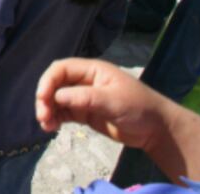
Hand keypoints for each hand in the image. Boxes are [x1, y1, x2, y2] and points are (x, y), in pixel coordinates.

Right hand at [36, 58, 167, 150]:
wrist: (157, 130)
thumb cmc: (139, 108)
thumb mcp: (113, 101)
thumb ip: (85, 97)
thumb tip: (57, 96)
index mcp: (92, 70)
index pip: (61, 69)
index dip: (48, 81)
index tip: (42, 99)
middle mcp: (85, 81)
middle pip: (55, 84)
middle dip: (45, 98)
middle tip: (43, 116)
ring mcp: (84, 97)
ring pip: (57, 99)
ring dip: (48, 110)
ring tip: (46, 126)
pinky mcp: (85, 113)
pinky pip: (64, 113)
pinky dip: (55, 118)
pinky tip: (51, 128)